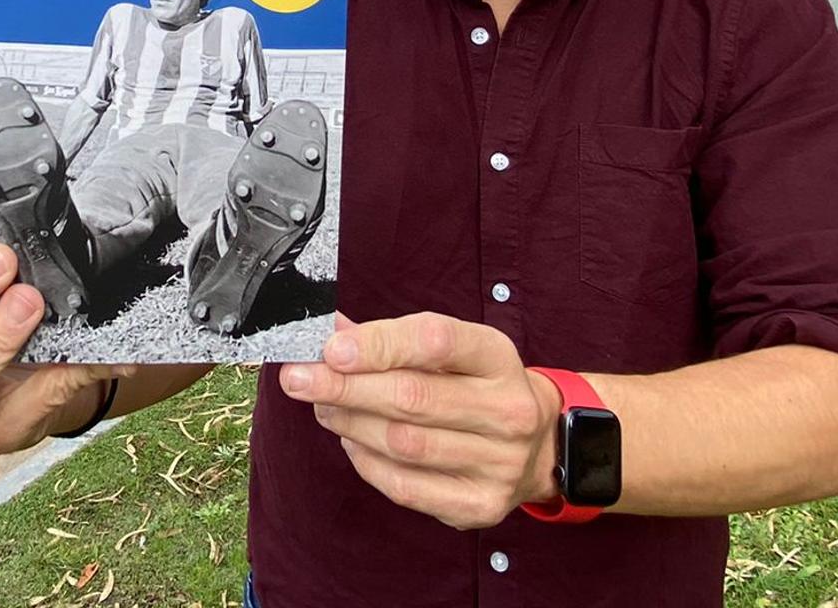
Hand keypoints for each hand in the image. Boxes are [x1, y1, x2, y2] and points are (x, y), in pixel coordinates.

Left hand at [278, 312, 561, 530]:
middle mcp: (507, 411)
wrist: (538, 447)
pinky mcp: (480, 505)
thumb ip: (391, 340)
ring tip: (324, 407)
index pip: (435, 341)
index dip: (377, 345)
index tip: (331, 348)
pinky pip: (405, 486)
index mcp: (498, 358)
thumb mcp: (451, 350)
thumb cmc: (477, 387)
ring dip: (350, 423)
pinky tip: (352, 441)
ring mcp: (499, 463)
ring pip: (403, 444)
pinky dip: (367, 462)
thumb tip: (329, 333)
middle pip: (412, 397)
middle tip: (299, 379)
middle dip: (345, 387)